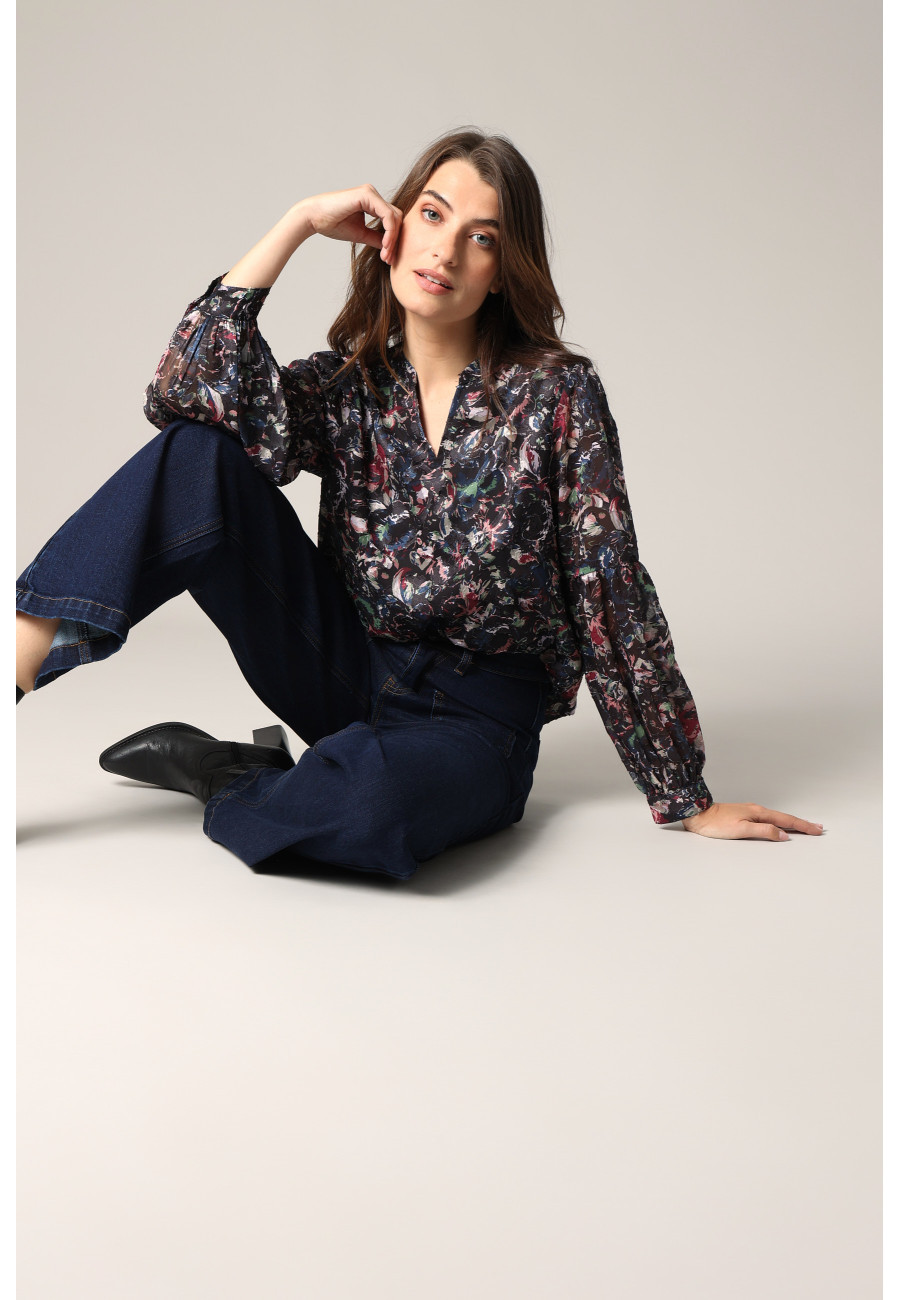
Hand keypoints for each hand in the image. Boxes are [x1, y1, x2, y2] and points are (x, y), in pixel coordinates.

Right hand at [300, 184, 403, 263]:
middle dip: (395, 240)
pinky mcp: (367, 194)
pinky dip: (389, 231)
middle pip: (396, 218)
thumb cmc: (333, 224)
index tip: (388, 258)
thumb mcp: (361, 234)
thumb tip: (390, 247)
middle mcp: (372, 195)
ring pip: (394, 216)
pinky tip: (385, 245)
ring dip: (393, 238)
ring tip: (386, 255)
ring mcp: (370, 193)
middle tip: (389, 259)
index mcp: (371, 202)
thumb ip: (376, 238)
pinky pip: (387, 215)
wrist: (314, 218)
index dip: (393, 240)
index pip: (391, 220)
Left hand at [681, 802, 824, 840]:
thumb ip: (764, 832)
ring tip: (804, 827)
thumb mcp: (741, 830)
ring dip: (792, 823)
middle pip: (785, 818)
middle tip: (818, 828)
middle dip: (802, 824)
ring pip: (777, 818)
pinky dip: (780, 822)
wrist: (697, 815)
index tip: (817, 830)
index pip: (786, 821)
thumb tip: (783, 835)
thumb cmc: (716, 824)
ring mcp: (751, 812)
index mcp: (758, 813)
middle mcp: (757, 810)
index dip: (803, 826)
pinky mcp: (744, 815)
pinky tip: (780, 825)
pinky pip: (769, 819)